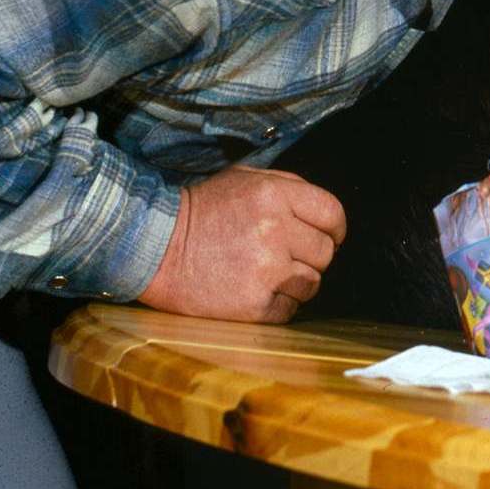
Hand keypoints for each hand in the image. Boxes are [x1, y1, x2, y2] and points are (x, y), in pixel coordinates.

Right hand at [138, 165, 347, 322]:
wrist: (154, 247)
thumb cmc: (201, 212)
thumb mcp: (241, 179)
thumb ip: (286, 186)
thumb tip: (322, 211)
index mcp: (275, 195)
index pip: (332, 213)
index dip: (335, 228)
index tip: (328, 236)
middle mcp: (275, 230)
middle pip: (326, 252)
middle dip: (311, 255)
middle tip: (285, 256)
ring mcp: (267, 270)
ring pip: (313, 283)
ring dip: (296, 282)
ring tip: (266, 274)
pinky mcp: (255, 304)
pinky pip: (290, 309)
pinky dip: (278, 304)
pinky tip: (253, 291)